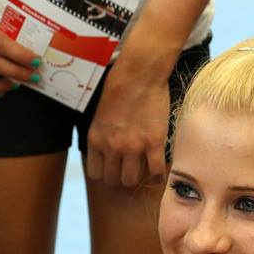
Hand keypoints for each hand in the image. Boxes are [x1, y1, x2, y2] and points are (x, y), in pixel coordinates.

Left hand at [85, 64, 170, 187]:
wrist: (140, 72)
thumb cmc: (119, 86)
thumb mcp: (99, 114)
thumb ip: (102, 136)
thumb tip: (108, 153)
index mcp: (96, 139)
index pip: (95, 174)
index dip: (105, 173)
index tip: (113, 168)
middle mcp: (112, 146)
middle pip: (113, 181)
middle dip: (121, 177)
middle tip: (129, 169)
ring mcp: (134, 146)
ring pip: (132, 180)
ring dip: (138, 177)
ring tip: (143, 168)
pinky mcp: (155, 143)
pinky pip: (156, 171)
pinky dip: (157, 175)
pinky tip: (158, 170)